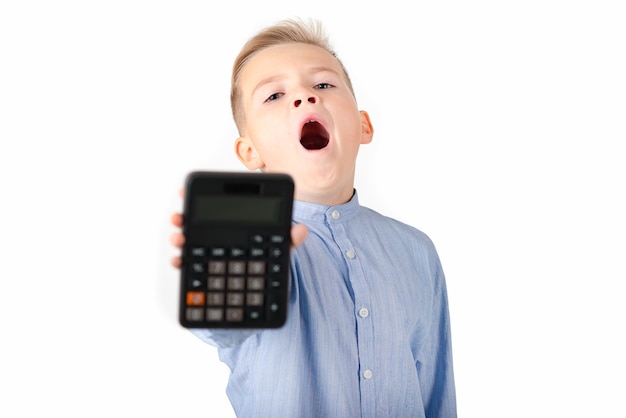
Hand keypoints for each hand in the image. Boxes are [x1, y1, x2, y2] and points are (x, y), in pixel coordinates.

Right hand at [169, 192, 307, 268]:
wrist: (265, 289)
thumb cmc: (270, 263)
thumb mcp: (281, 249)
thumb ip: (289, 240)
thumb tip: (301, 230)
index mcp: (235, 224)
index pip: (216, 206)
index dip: (199, 196)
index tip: (184, 192)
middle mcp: (218, 236)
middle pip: (196, 222)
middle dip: (184, 217)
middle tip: (179, 217)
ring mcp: (209, 253)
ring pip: (190, 242)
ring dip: (180, 238)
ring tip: (179, 239)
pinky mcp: (205, 271)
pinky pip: (190, 265)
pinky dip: (182, 262)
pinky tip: (179, 261)